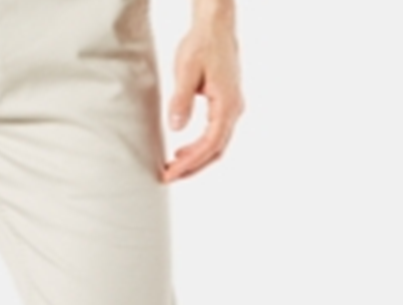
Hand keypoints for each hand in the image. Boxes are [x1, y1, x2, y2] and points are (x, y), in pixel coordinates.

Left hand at [162, 4, 244, 183]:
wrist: (216, 29)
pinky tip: (182, 151)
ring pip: (216, 145)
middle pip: (216, 151)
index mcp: (227, 105)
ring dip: (196, 160)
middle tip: (167, 177)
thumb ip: (181, 100)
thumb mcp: (186, 72)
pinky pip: (215, 135)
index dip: (190, 163)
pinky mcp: (226, 106)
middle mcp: (234, 110)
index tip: (171, 174)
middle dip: (192, 167)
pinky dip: (199, 148)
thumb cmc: (202, 47)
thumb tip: (176, 128)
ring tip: (172, 168)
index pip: (210, 144)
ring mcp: (232, 108)